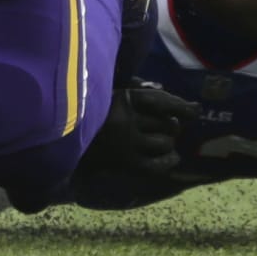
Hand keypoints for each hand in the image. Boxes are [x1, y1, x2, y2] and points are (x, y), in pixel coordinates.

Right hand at [78, 82, 200, 178]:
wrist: (61, 142)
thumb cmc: (85, 114)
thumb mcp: (106, 95)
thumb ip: (131, 91)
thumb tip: (161, 91)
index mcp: (122, 98)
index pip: (160, 100)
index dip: (181, 105)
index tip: (195, 109)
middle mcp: (127, 120)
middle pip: (166, 122)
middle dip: (173, 125)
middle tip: (170, 127)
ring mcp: (127, 144)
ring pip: (164, 142)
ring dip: (168, 142)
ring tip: (164, 141)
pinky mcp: (126, 164)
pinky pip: (157, 164)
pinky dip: (168, 161)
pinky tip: (171, 158)